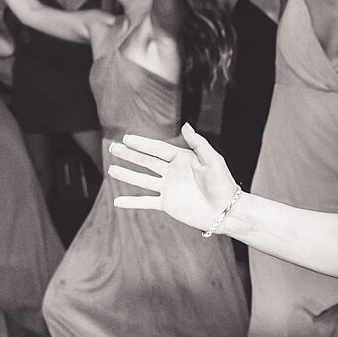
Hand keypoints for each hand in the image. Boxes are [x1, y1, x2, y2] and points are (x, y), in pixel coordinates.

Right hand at [106, 125, 237, 228]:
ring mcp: (168, 188)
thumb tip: (185, 125)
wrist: (226, 211)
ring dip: (127, 174)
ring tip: (111, 169)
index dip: (141, 144)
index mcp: (182, 159)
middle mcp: (173, 172)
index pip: (157, 149)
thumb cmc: (224, 184)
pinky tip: (118, 201)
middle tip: (112, 148)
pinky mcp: (167, 204)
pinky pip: (146, 201)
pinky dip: (131, 202)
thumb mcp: (213, 160)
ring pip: (142, 179)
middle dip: (129, 155)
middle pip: (145, 161)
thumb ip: (198, 143)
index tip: (126, 138)